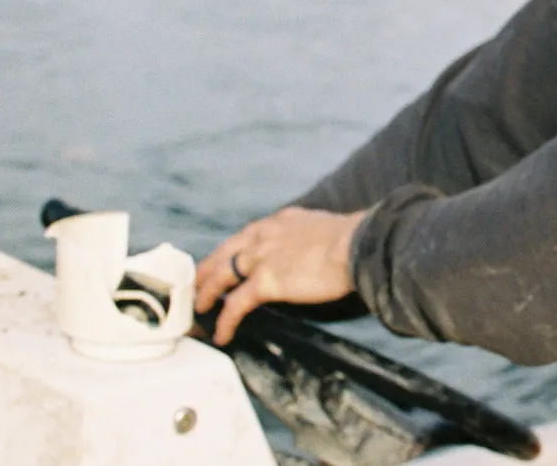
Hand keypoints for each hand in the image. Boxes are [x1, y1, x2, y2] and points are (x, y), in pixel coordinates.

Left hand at [194, 206, 368, 344]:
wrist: (358, 244)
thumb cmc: (353, 239)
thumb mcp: (321, 228)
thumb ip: (306, 239)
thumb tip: (313, 252)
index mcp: (279, 221)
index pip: (244, 237)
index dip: (229, 253)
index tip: (222, 263)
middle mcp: (264, 235)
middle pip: (223, 254)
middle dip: (207, 271)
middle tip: (197, 285)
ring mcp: (261, 257)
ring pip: (221, 277)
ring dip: (207, 294)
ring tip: (199, 309)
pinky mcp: (265, 281)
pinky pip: (235, 305)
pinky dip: (225, 321)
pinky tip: (222, 334)